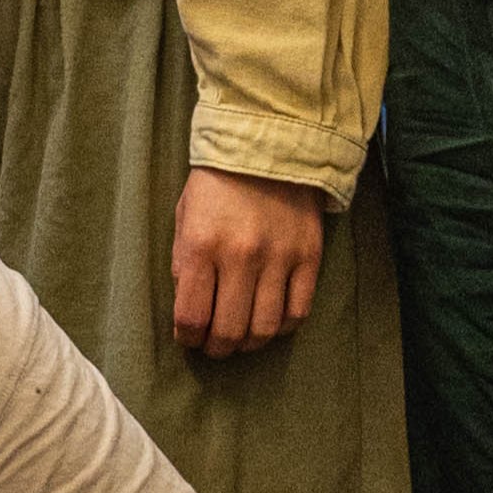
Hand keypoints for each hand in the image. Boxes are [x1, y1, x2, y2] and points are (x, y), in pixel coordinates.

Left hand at [171, 169, 323, 355]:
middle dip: (217, 348)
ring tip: (242, 338)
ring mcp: (279, 259)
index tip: (189, 339)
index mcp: (202, 246)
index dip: (188, 338)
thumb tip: (190, 308)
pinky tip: (272, 321)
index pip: (192, 316)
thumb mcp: (185, 217)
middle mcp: (241, 257)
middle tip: (215, 346)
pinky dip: (283, 327)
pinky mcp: (309, 257)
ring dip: (250, 344)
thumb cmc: (218, 182)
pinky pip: (298, 311)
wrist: (270, 143)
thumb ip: (184, 263)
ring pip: (265, 328)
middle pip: (229, 331)